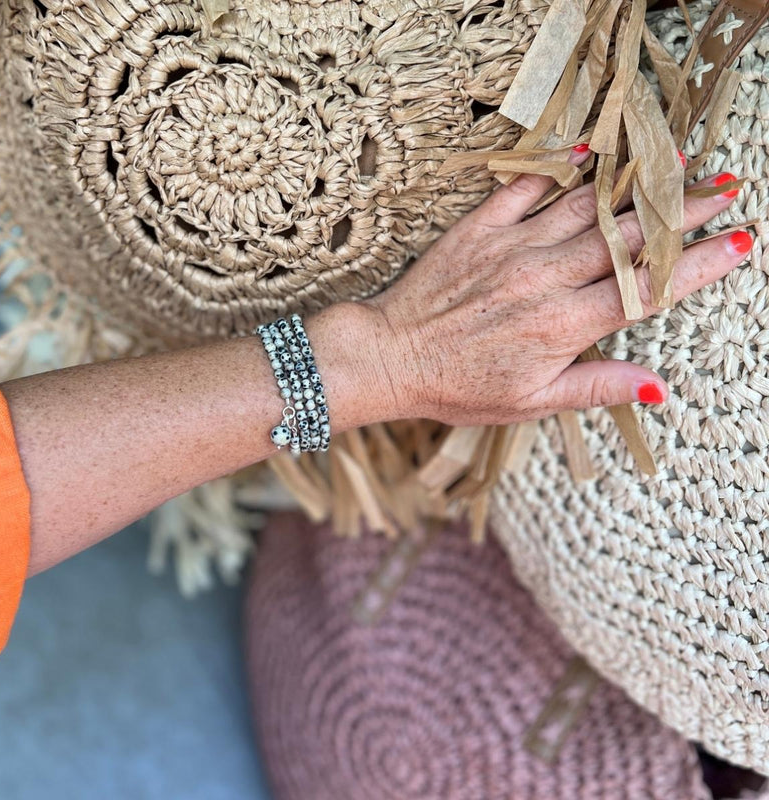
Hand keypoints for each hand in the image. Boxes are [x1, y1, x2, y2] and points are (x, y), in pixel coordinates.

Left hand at [363, 153, 751, 426]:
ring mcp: (512, 247)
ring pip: (588, 206)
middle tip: (724, 189)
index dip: (699, 266)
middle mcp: (545, 278)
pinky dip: (561, 170)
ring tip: (676, 161)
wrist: (390, 356)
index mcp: (564, 325)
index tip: (739, 243)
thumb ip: (594, 389)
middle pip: (629, 237)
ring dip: (636, 183)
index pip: (648, 289)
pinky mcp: (480, 228)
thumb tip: (656, 387)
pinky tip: (592, 152)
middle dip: (683, 212)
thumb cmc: (458, 387)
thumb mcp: (529, 402)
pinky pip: (527, 188)